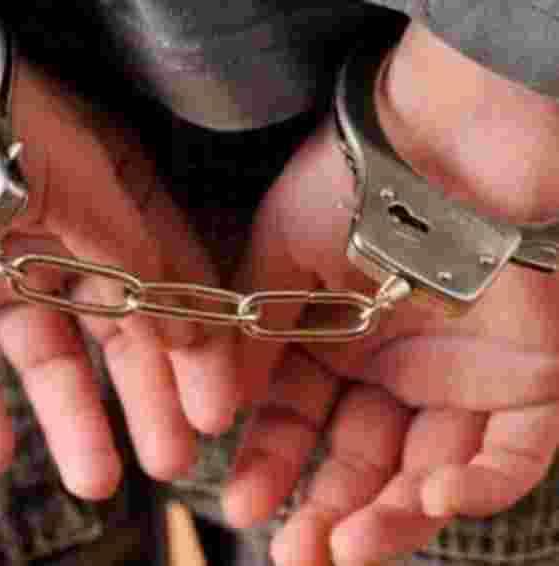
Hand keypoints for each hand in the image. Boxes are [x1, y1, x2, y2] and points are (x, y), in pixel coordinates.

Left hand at [0, 3, 241, 498]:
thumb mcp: (87, 184)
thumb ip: (137, 258)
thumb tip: (184, 328)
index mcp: (106, 202)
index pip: (165, 285)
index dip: (193, 346)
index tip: (215, 404)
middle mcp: (57, 239)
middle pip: (111, 332)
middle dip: (144, 397)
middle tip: (171, 458)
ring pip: (42, 355)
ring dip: (71, 418)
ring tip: (96, 479)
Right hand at [223, 21, 558, 565]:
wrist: (439, 143)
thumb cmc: (350, 187)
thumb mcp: (276, 256)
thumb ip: (250, 331)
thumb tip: (213, 402)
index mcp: (334, 340)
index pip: (297, 421)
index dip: (270, 466)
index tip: (242, 505)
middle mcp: (393, 369)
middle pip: (361, 462)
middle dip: (326, 512)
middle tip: (295, 556)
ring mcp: (460, 379)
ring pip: (428, 473)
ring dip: (390, 519)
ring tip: (345, 550)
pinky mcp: (528, 382)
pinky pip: (510, 454)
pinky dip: (475, 487)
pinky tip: (430, 503)